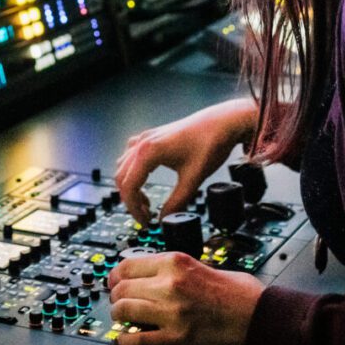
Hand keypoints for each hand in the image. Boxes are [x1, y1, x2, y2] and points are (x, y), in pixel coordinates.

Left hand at [109, 252, 263, 344]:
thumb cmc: (240, 294)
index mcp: (175, 261)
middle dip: (116, 297)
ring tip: (126, 320)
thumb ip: (174, 268)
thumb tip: (149, 274)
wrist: (261, 317)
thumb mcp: (203, 265)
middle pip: (121, 288)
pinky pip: (136, 340)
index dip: (115, 276)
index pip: (126, 265)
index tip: (115, 282)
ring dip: (120, 317)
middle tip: (120, 303)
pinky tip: (128, 340)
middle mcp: (169, 284)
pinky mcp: (176, 339)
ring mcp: (171, 312)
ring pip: (123, 310)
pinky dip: (126, 341)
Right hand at [116, 98, 256, 225]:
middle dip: (131, 200)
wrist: (222, 122)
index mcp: (149, 152)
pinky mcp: (153, 136)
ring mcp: (146, 137)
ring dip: (131, 186)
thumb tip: (165, 219)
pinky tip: (146, 178)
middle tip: (146, 215)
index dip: (134, 208)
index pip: (128, 186)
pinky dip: (133, 170)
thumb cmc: (209, 144)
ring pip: (124, 166)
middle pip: (122, 177)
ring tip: (147, 201)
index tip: (145, 221)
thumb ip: (177, 202)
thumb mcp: (193, 179)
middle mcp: (143, 142)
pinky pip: (132, 155)